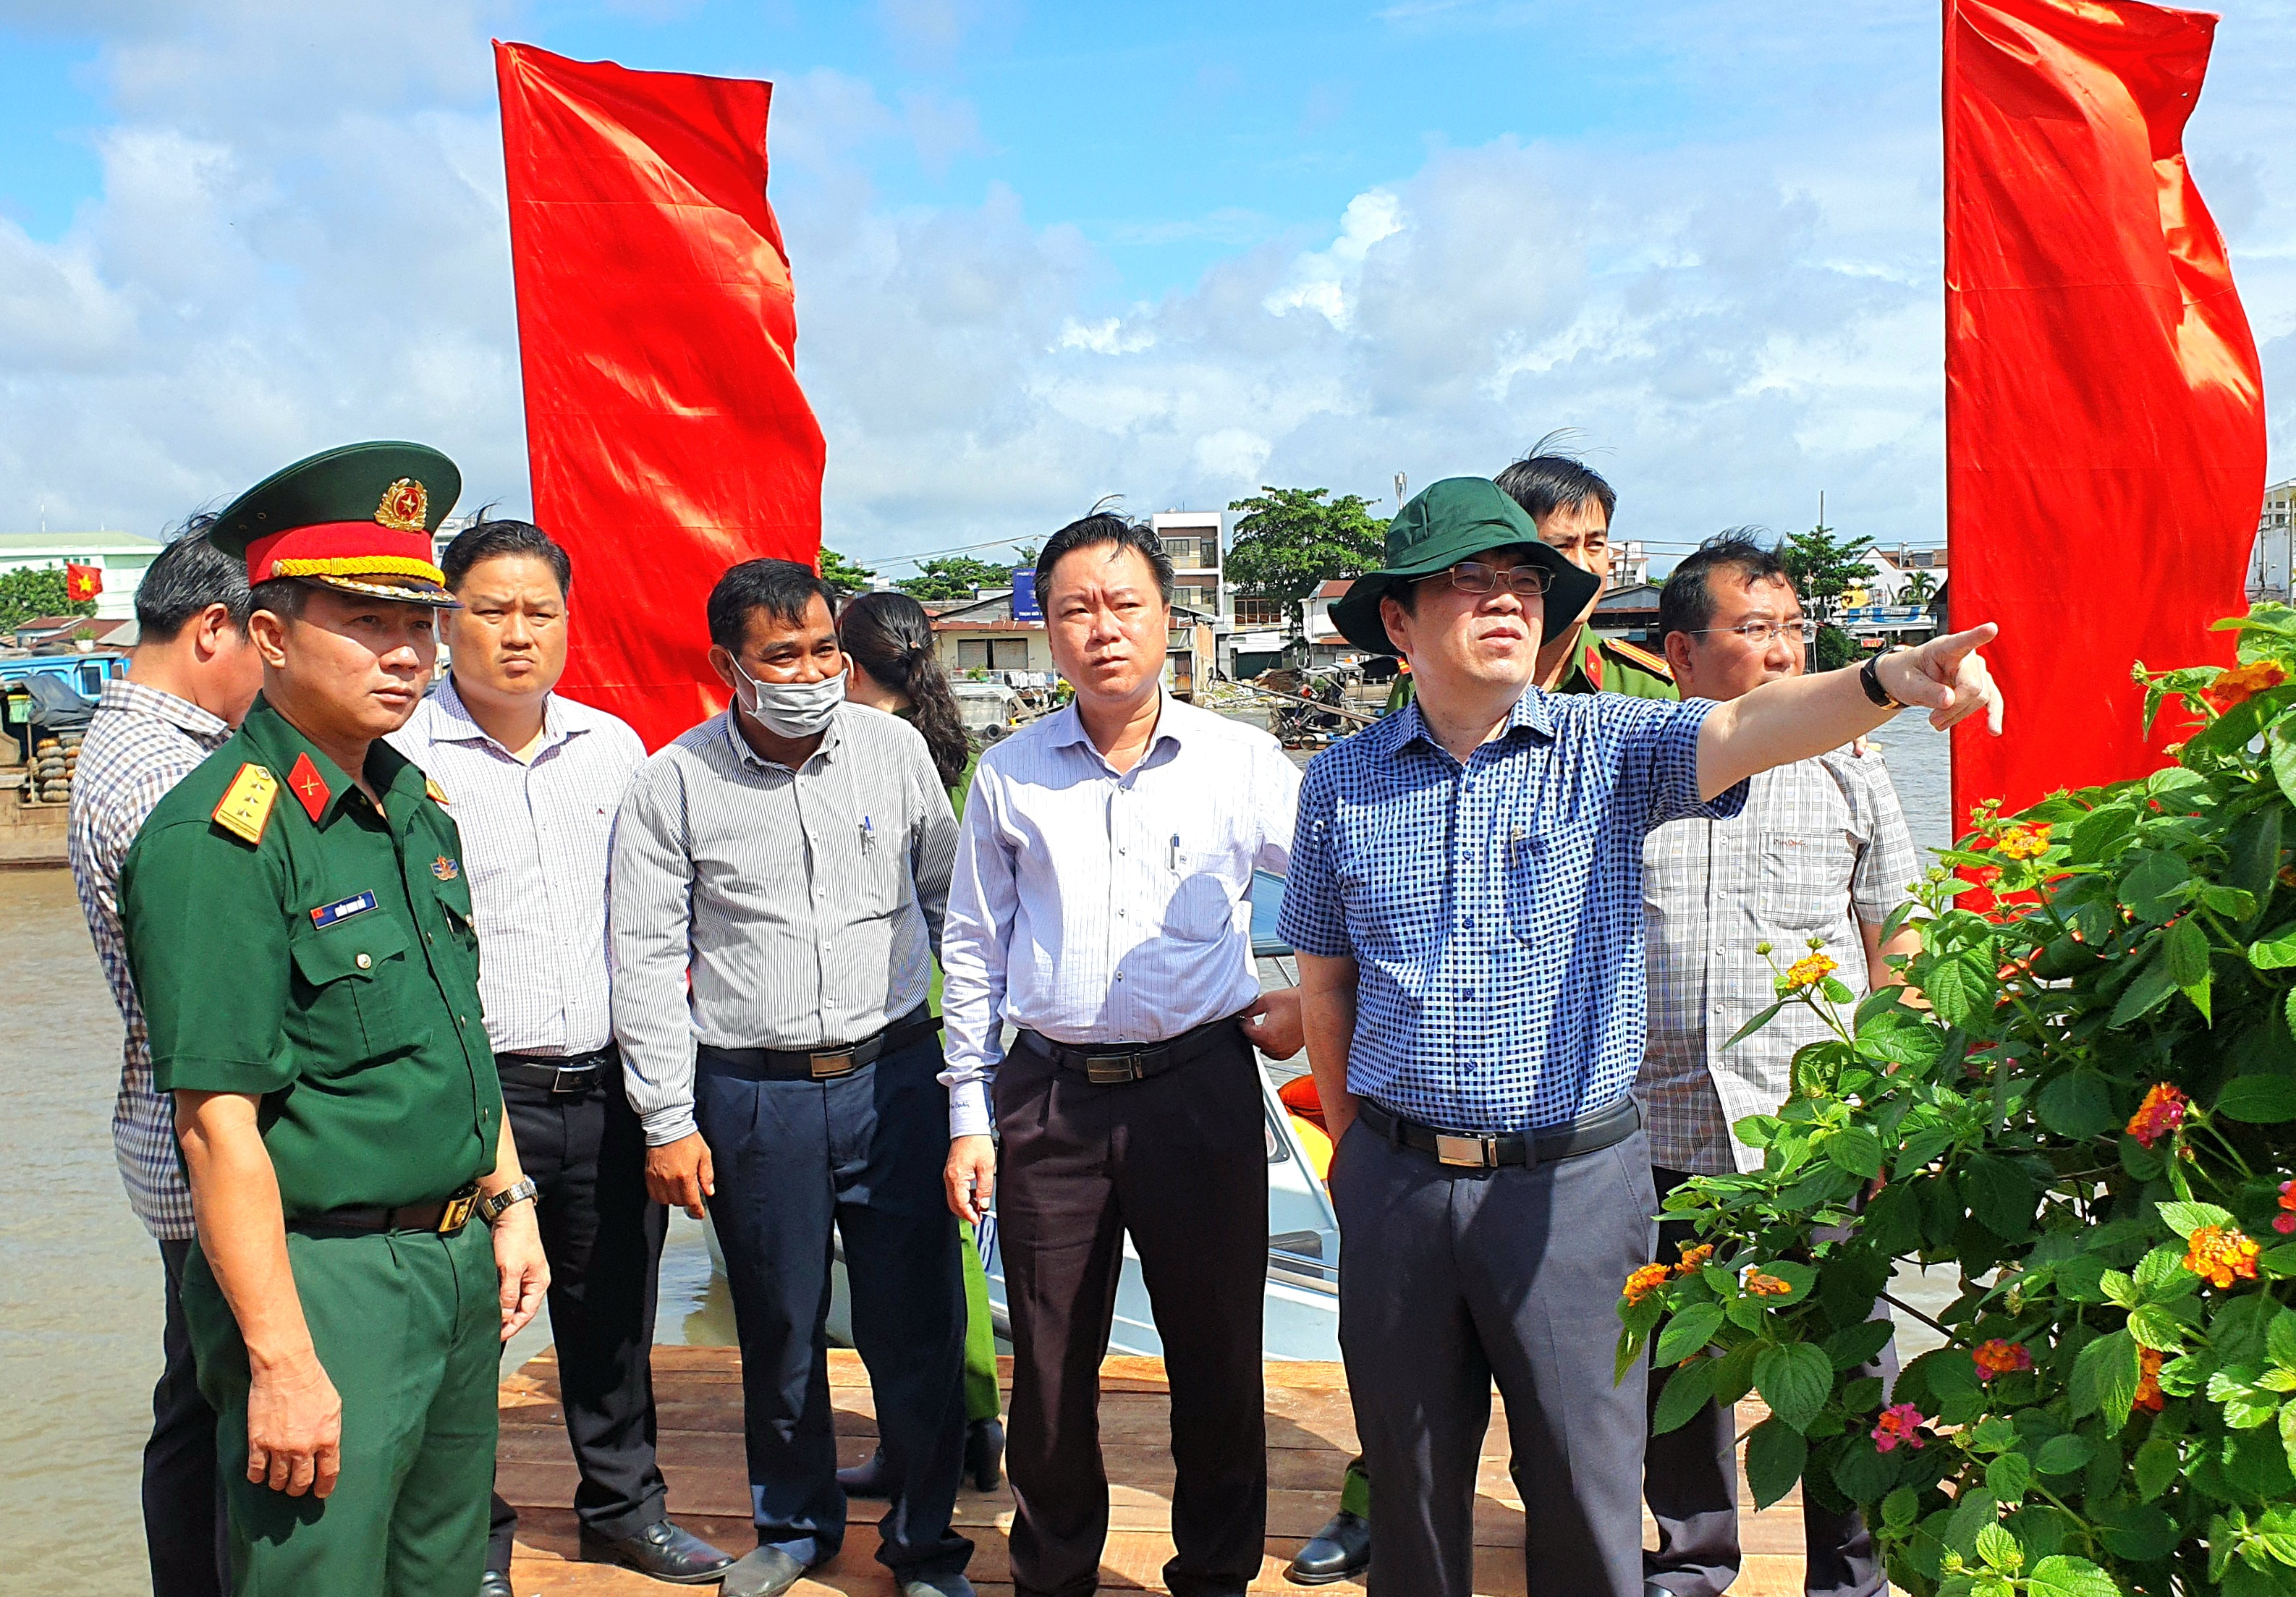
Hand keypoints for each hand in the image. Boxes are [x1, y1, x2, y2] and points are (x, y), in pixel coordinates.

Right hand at [245, 1347, 341, 1497]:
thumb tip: (328, 1450)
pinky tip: (259, 1474)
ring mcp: (280, 1447)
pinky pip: (256, 1471)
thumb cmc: (313, 1383)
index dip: (324, 1488)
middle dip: (298, 1489)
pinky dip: (257, 1476)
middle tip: (295, 1487)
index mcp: (327, 1439)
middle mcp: (304, 1448)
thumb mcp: (334, 1407)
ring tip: (277, 1480)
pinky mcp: (258, 1442)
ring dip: (278, 1483)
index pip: (328, 1474)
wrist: (286, 1369)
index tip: (320, 1493)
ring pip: (277, 1481)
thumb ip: (331, 1431)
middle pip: (300, 1483)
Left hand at [490, 1202, 549, 1340]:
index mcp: (538, 1282)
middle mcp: (532, 1279)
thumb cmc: (515, 1237)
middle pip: (519, 1307)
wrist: (509, 1212)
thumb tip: (504, 1317)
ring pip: (510, 1298)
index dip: (512, 1327)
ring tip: (485, 1319)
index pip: (526, 1313)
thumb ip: (507, 1295)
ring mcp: (521, 1273)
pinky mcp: (509, 1266)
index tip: (497, 1337)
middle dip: (506, 1321)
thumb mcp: (510, 1269)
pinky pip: (503, 1287)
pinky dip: (495, 1296)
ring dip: (499, 1308)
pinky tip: (485, 1301)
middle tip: (489, 1332)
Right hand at [645, 1131, 714, 1218]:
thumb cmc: (687, 1138)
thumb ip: (707, 1175)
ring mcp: (657, 1177)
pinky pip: (654, 1194)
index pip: (691, 1201)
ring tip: (679, 1188)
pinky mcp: (649, 1174)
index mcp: (685, 1175)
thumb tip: (709, 1190)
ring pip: (665, 1200)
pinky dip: (661, 1194)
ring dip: (673, 1198)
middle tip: (691, 1191)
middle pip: (678, 1202)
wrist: (668, 1126)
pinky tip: (667, 1187)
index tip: (699, 1213)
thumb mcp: (704, 1155)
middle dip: (687, 1199)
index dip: (697, 1210)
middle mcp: (669, 1179)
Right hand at [945, 1135, 995, 1224]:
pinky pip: (955, 1189)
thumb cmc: (977, 1142)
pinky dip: (963, 1196)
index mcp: (957, 1178)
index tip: (977, 1221)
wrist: (968, 1126)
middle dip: (965, 1213)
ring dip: (965, 1205)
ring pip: (953, 1198)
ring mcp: (949, 1174)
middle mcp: (949, 1177)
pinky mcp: (951, 1171)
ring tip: (979, 1207)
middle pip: (954, 1204)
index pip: (960, 1204)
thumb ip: (985, 1188)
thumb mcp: (986, 1167)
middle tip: (978, 1217)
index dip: (969, 1215)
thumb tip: (983, 1204)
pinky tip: (974, 1195)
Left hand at [1241, 986, 1304, 1059]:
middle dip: (1252, 1030)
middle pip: (1253, 1041)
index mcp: (1267, 1035)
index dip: (1243, 1022)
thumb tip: (1241, 1013)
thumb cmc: (1295, 1002)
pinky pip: (1275, 1053)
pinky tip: (1275, 1034)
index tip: (1245, 1018)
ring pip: (1263, 1049)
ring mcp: (1283, 1051)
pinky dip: (1272, 1046)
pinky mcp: (1290, 1052)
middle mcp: (1275, 1046)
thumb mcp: (1267, 1000)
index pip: (1246, 1031)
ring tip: (1267, 1025)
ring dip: (1262, 1039)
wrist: (1316, 1005)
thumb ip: (1250, 1009)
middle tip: (1254, 1020)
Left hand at [1878, 624, 2003, 733]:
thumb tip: (1949, 700)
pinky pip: (1992, 700)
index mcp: (1945, 648)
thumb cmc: (1904, 674)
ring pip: (1981, 697)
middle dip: (1954, 707)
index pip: (1963, 641)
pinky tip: (1993, 729)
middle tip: (1933, 720)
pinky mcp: (1980, 685)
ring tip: (1938, 722)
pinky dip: (1992, 715)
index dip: (1978, 636)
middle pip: (1973, 686)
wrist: (1904, 679)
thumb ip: (1927, 691)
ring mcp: (1976, 670)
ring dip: (1960, 714)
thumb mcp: (1907, 683)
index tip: (1991, 629)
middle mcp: (1966, 656)